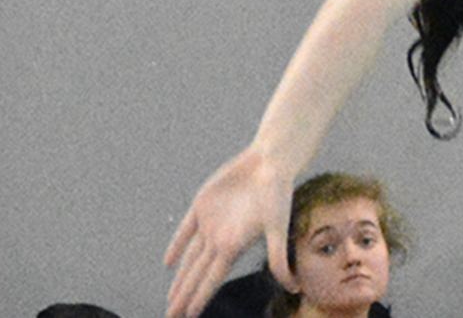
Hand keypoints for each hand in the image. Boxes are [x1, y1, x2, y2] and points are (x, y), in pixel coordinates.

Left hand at [164, 143, 293, 317]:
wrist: (270, 161)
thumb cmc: (278, 193)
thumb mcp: (278, 227)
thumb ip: (278, 258)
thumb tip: (294, 288)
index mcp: (233, 246)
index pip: (211, 279)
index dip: (198, 297)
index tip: (187, 315)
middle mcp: (220, 239)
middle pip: (197, 274)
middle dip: (184, 295)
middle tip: (172, 315)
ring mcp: (210, 223)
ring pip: (189, 257)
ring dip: (180, 278)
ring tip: (172, 299)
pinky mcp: (202, 205)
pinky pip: (185, 230)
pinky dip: (176, 246)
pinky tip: (168, 263)